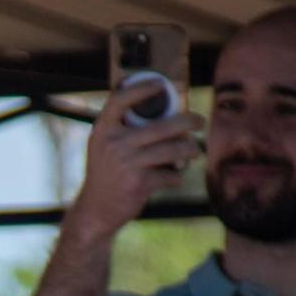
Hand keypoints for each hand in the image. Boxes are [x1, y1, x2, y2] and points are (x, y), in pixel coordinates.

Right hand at [69, 83, 202, 240]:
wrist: (95, 210)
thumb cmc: (106, 174)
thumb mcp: (104, 147)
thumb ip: (122, 129)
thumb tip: (161, 111)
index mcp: (103, 130)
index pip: (120, 100)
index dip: (140, 89)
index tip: (160, 84)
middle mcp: (113, 144)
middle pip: (161, 126)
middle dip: (187, 122)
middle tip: (200, 120)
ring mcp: (126, 164)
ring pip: (170, 151)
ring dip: (189, 150)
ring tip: (195, 151)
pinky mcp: (138, 183)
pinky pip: (168, 174)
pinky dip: (175, 176)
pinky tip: (174, 177)